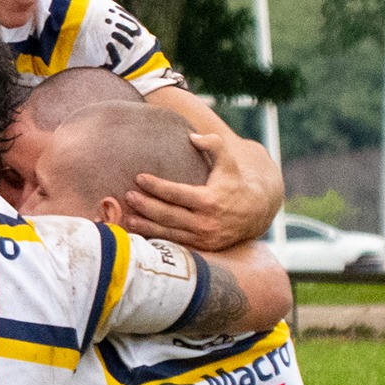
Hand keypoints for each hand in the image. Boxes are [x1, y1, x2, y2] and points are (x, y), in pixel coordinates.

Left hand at [122, 131, 274, 250]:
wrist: (256, 212)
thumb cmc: (236, 182)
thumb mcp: (228, 161)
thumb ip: (213, 144)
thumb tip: (192, 136)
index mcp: (210, 200)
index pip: (176, 193)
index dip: (155, 186)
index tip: (139, 177)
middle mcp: (206, 222)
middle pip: (168, 215)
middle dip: (145, 206)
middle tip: (128, 196)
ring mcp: (204, 238)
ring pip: (169, 232)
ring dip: (146, 226)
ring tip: (128, 218)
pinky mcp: (203, 247)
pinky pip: (176, 243)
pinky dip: (158, 238)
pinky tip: (143, 233)